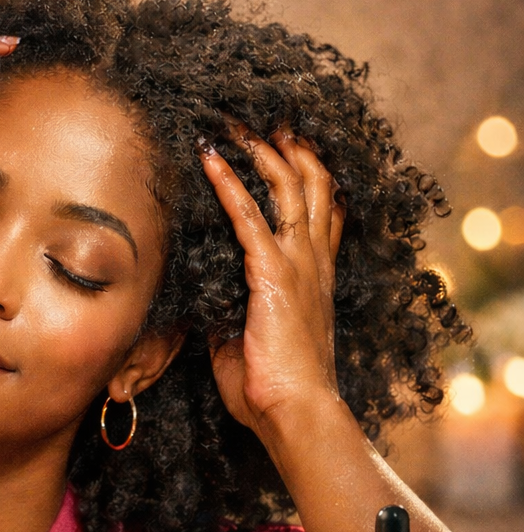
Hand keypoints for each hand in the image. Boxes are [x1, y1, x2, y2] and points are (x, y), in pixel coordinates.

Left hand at [198, 122, 344, 438]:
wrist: (295, 411)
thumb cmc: (273, 387)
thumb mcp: (249, 341)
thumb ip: (234, 314)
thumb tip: (209, 305)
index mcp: (314, 278)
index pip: (322, 213)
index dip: (311, 176)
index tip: (293, 148)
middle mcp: (313, 262)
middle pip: (311, 186)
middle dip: (290, 148)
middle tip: (269, 119)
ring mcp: (297, 264)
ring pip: (286, 187)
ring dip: (259, 151)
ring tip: (234, 124)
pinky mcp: (272, 273)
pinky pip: (247, 215)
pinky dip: (227, 182)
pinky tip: (208, 157)